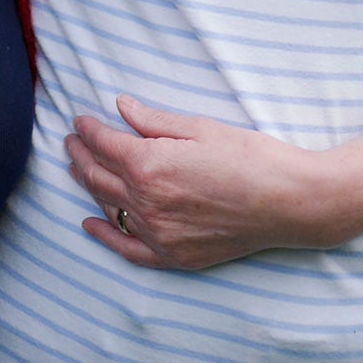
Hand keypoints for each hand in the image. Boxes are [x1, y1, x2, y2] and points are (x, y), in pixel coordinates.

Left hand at [64, 95, 359, 270]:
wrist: (291, 201)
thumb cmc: (250, 156)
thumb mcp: (199, 127)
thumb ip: (152, 121)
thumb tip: (119, 106)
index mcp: (148, 164)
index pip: (102, 144)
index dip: (87, 130)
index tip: (80, 121)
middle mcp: (146, 202)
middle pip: (97, 176)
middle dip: (80, 154)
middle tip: (71, 142)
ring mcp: (159, 233)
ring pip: (108, 207)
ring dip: (88, 186)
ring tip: (79, 169)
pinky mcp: (175, 256)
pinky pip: (129, 248)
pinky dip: (106, 236)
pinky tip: (90, 224)